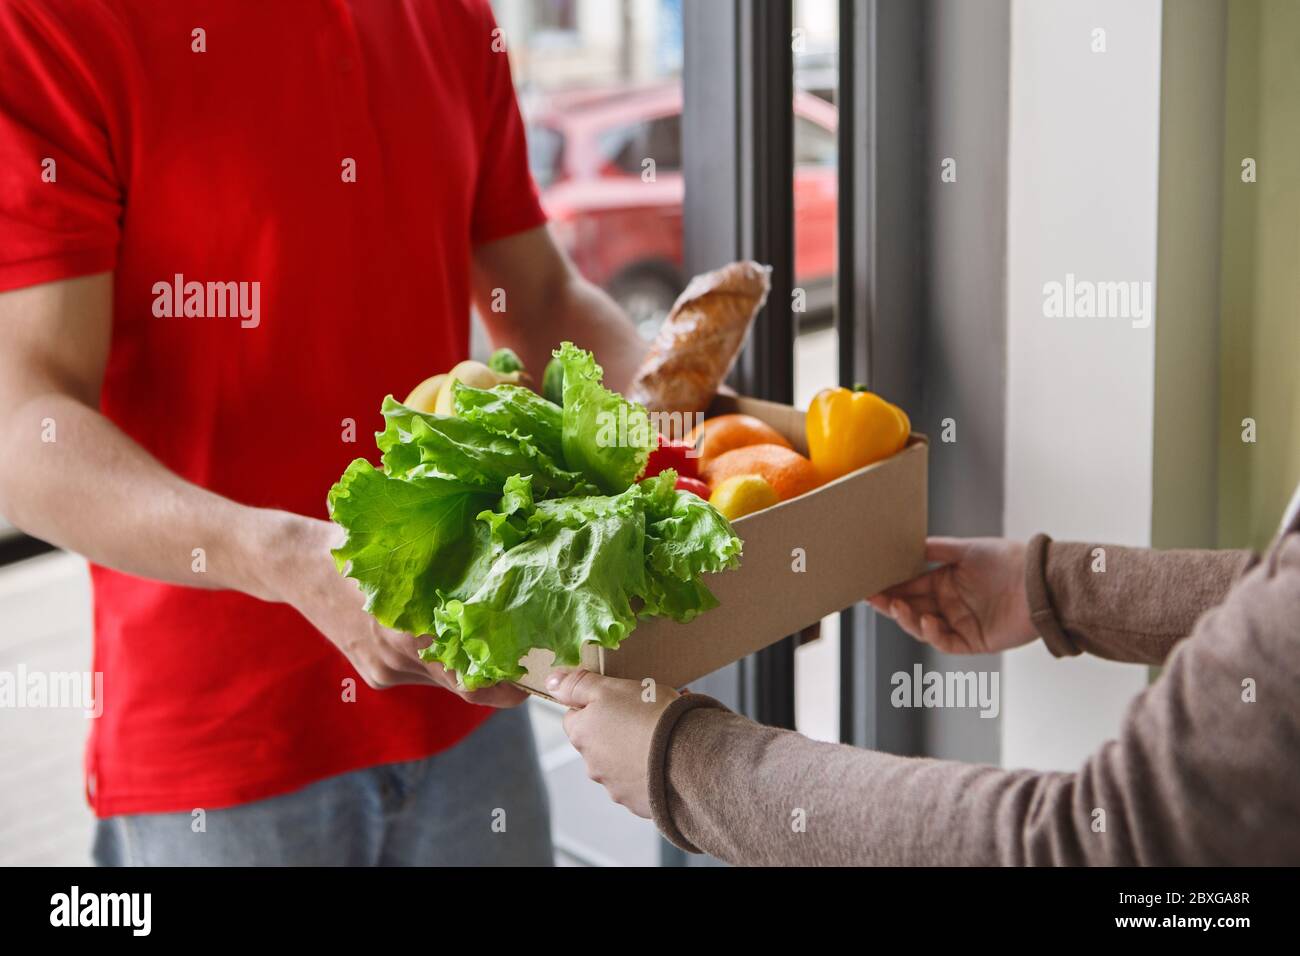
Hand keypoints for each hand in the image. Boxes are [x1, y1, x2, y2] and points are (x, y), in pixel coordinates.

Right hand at [271, 515, 524, 706]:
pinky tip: (446, 636)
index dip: (505, 681)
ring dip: (467, 667)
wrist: (298, 567)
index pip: (470, 676)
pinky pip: (421, 673)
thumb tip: (508, 567)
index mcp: (408, 632)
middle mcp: (398, 658)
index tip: (531, 675)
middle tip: (527, 665)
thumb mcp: (407, 550)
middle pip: (463, 685)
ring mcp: (386, 671)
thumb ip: (451, 570)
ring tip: (495, 644)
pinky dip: (439, 660)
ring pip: (443, 679)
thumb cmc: (359, 548)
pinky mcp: (377, 675)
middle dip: (496, 678)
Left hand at [547, 669, 677, 817]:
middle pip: (597, 740)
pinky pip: (640, 782)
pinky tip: (668, 757)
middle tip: (644, 714)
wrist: (688, 757)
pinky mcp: (638, 802)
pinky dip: (649, 770)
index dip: (594, 704)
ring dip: (633, 750)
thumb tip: (551, 682)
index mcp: (582, 734)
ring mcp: (615, 787)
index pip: (574, 716)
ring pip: (619, 762)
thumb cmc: (650, 717)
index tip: (617, 700)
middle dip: (615, 728)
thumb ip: (577, 685)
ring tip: (662, 736)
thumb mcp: (611, 688)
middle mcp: (592, 765)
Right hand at [868, 537, 1036, 654]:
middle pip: (911, 607)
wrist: (1041, 580)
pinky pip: (947, 641)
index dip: (889, 586)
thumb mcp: (967, 549)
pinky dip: (934, 634)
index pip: (909, 586)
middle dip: (890, 604)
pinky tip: (928, 621)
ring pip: (923, 626)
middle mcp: (949, 605)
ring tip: (898, 607)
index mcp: (944, 583)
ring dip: (907, 619)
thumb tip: (906, 545)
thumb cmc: (1007, 560)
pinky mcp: (974, 641)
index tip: (869, 583)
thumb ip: (936, 550)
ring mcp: (960, 624)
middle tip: (872, 597)